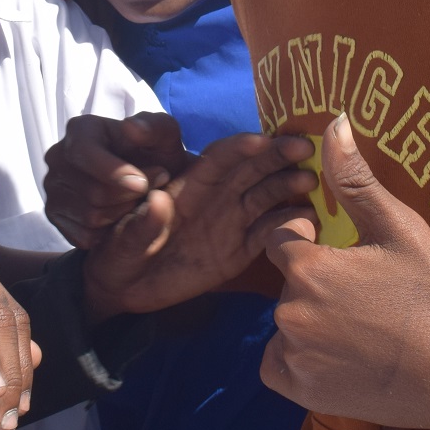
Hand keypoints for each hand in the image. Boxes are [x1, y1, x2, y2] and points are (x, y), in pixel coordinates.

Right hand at [44, 113, 191, 248]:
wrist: (147, 181)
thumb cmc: (154, 154)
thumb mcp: (166, 136)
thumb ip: (156, 127)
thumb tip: (130, 127)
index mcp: (81, 130)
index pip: (84, 152)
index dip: (114, 172)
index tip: (142, 184)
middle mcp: (58, 157)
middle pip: (92, 190)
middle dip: (129, 196)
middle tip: (153, 188)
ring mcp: (53, 188)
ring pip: (90, 216)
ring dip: (124, 214)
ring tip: (140, 199)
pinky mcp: (55, 216)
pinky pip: (85, 236)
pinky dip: (110, 232)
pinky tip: (122, 215)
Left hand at [82, 131, 317, 321]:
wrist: (125, 290)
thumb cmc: (118, 255)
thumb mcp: (121, 241)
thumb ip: (141, 224)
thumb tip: (159, 200)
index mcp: (187, 188)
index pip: (216, 159)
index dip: (238, 147)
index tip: (262, 139)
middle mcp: (214, 199)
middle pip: (250, 169)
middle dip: (276, 155)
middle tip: (305, 147)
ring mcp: (230, 224)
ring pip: (265, 197)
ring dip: (287, 186)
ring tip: (312, 182)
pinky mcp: (238, 251)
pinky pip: (268, 234)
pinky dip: (289, 225)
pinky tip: (311, 220)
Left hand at [259, 116, 429, 429]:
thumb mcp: (399, 228)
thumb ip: (355, 179)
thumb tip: (333, 121)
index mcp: (308, 268)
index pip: (281, 238)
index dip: (310, 238)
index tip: (346, 252)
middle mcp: (291, 314)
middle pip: (288, 284)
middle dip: (315, 282)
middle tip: (366, 295)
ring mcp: (296, 358)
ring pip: (286, 324)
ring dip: (310, 320)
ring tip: (362, 326)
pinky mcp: (304, 394)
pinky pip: (280, 365)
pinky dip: (300, 359)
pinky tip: (342, 355)